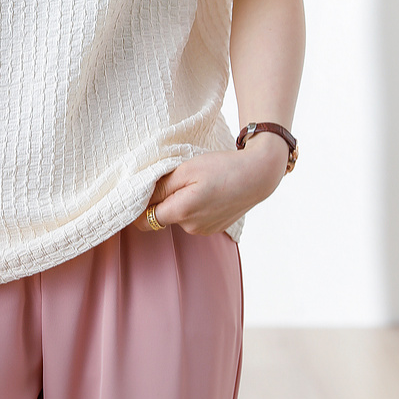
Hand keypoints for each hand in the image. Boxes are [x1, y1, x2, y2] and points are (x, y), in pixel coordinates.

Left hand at [133, 134, 290, 235]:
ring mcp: (204, 230)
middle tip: (176, 178)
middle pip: (162, 217)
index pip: (144, 220)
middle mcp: (191, 227)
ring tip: (197, 183)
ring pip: (179, 217)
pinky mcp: (214, 229)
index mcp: (182, 212)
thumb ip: (160, 187)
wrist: (258, 175)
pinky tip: (207, 192)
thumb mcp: (186, 169)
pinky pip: (193, 219)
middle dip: (163, 200)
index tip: (143, 191)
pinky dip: (194, 207)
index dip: (140, 207)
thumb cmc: (222, 167)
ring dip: (180, 203)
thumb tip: (140, 198)